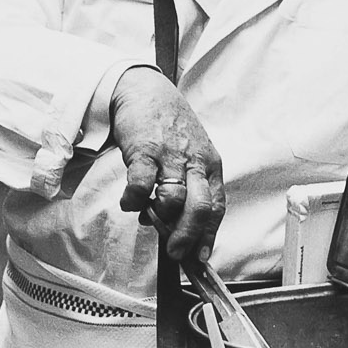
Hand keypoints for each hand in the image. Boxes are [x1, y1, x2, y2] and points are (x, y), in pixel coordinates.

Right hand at [110, 66, 225, 261]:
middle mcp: (195, 161)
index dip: (209, 236)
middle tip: (175, 252)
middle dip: (187, 236)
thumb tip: (176, 225)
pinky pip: (142, 185)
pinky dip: (134, 201)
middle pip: (200, 208)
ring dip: (159, 217)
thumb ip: (188, 187)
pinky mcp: (145, 150)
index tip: (201, 257)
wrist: (145, 90)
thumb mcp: (190, 154)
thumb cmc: (168, 126)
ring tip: (148, 217)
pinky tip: (130, 202)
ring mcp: (171, 155)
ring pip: (173, 199)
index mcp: (209, 165)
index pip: (216, 207)